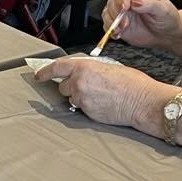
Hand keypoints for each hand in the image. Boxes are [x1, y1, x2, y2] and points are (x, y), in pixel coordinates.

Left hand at [37, 58, 166, 130]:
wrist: (142, 101)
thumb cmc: (132, 84)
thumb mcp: (109, 67)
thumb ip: (91, 69)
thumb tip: (84, 72)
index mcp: (85, 67)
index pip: (57, 67)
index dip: (45, 71)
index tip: (39, 75)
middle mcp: (80, 83)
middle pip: (63, 86)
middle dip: (71, 86)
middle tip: (87, 86)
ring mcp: (82, 100)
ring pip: (72, 98)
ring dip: (80, 97)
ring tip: (99, 95)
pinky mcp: (87, 113)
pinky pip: (81, 109)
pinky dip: (88, 106)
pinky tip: (102, 103)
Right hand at [101, 0, 180, 48]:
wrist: (166, 35)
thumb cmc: (167, 19)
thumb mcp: (164, 10)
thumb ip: (150, 4)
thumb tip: (136, 1)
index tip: (125, 6)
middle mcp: (128, 1)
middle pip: (113, 1)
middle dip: (117, 13)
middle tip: (126, 23)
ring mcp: (122, 13)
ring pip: (108, 13)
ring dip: (112, 23)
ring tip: (123, 30)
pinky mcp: (118, 25)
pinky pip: (108, 26)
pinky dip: (111, 31)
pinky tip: (119, 34)